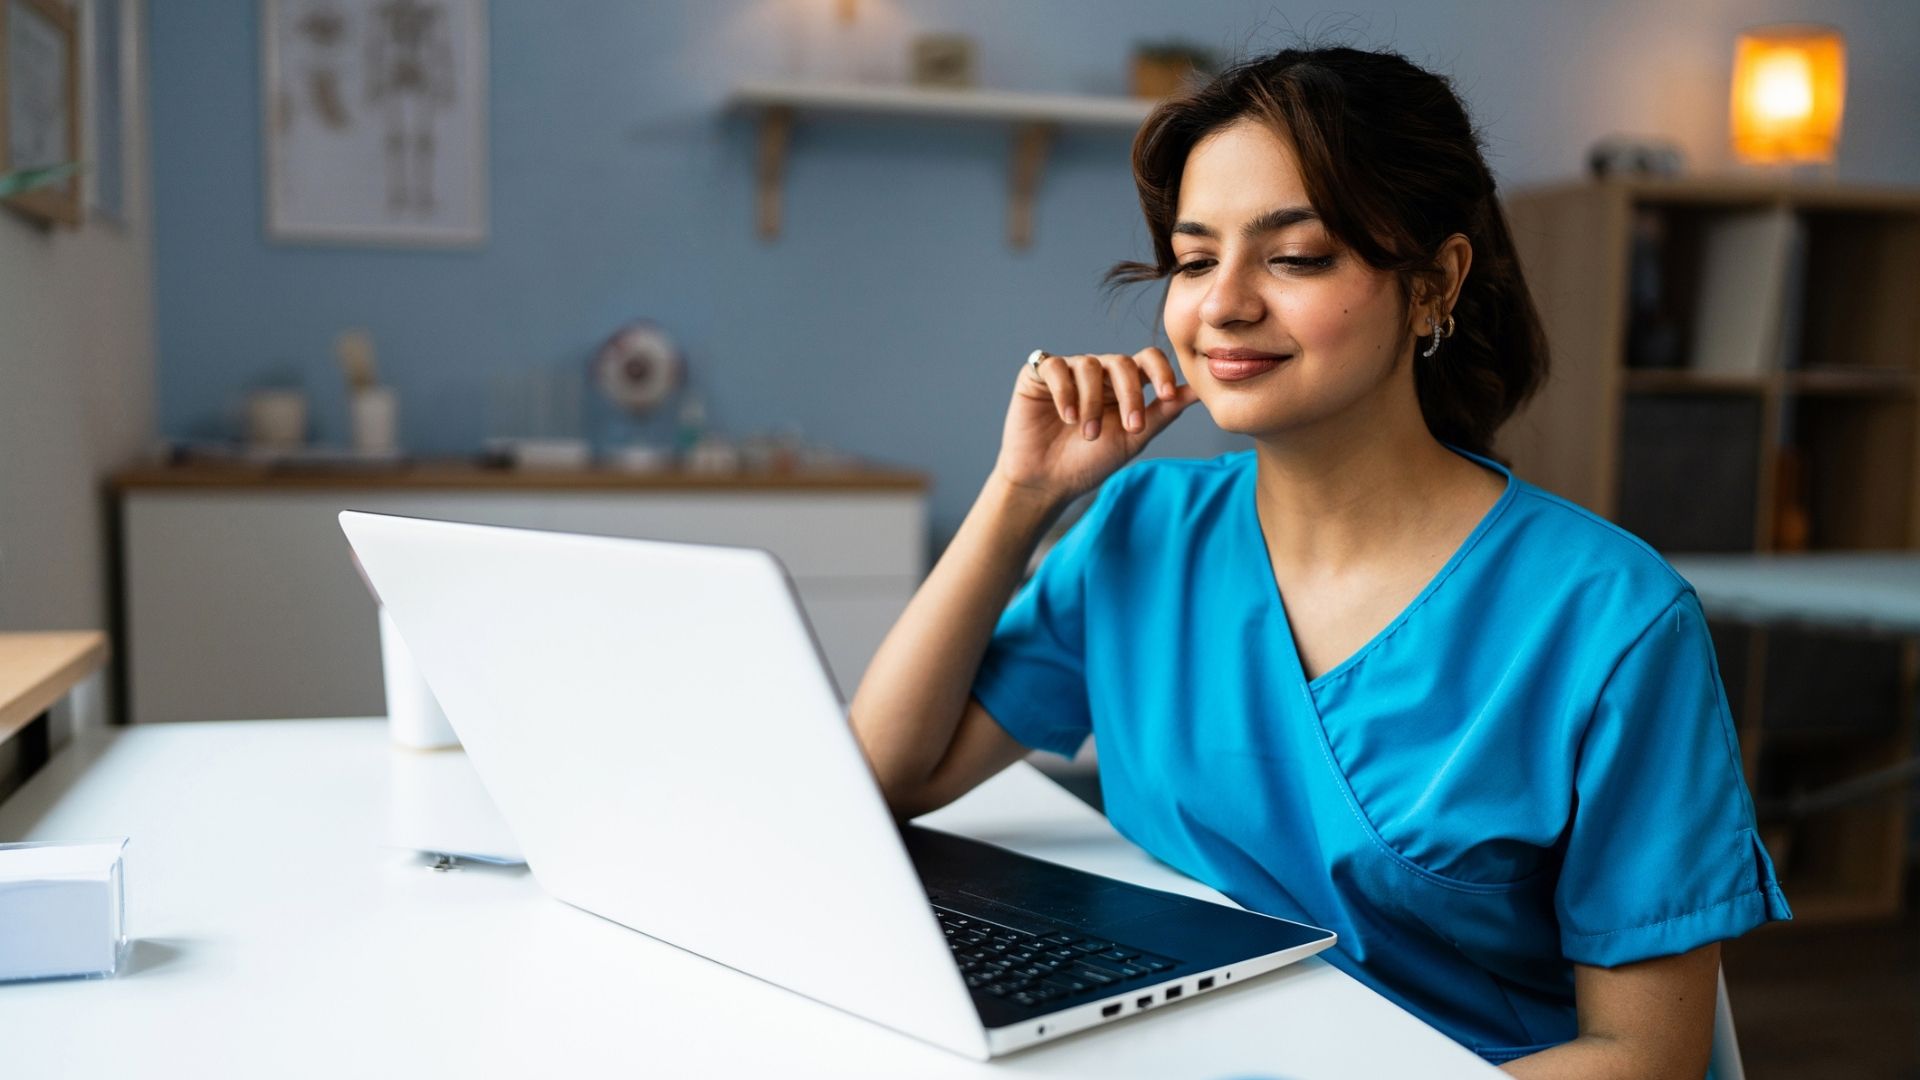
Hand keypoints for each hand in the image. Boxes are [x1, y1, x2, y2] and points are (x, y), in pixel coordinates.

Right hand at [992, 347, 1199, 506]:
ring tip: (1088, 434)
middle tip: (1130, 427)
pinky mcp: (1038, 374)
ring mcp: (1068, 370)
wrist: (1046, 482)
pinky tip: (1067, 417)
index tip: (1168, 396)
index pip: (1148, 359)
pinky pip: (1056, 368)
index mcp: (1124, 384)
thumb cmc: (1089, 462)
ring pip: (1090, 366)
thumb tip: (1199, 392)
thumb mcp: (1132, 439)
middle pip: (1122, 362)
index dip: (1161, 372)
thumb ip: (1163, 413)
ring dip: (1093, 403)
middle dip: (1130, 395)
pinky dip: (1064, 392)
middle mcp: (1098, 372)